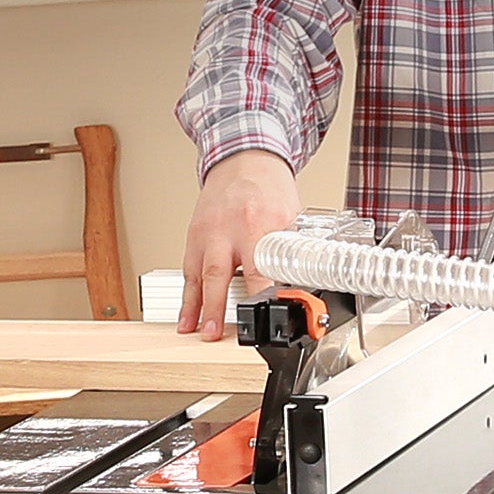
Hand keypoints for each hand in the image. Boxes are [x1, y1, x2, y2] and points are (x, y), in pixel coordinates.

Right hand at [178, 150, 299, 340]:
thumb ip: (294, 249)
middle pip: (219, 273)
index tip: (265, 314)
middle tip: (214, 333)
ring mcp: (208, 233)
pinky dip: (187, 293)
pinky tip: (185, 315)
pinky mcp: (194, 235)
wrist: (243, 160)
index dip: (261, 293)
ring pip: (198, 274)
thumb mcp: (293, 216)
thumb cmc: (269, 189)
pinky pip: (189, 268)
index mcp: (259, 224)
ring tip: (192, 331)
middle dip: (216, 306)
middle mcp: (228, 230)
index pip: (260, 267)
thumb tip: (308, 282)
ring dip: (195, 306)